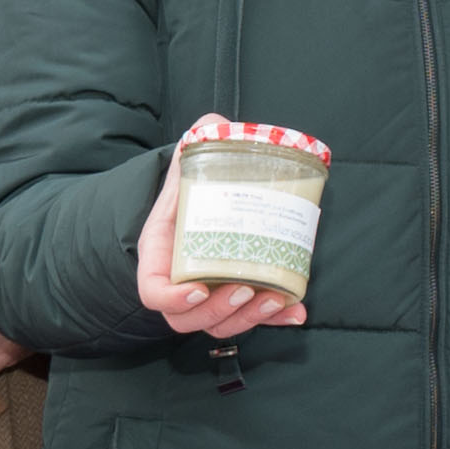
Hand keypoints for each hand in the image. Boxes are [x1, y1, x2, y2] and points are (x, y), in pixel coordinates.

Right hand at [131, 153, 309, 342]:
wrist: (210, 191)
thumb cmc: (195, 180)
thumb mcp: (192, 158)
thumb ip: (200, 140)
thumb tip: (214, 125)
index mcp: (161, 250)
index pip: (153, 290)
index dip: (171, 299)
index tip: (197, 289)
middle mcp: (180, 278)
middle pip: (188, 317)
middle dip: (218, 311)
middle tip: (245, 288)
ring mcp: (208, 292)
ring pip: (220, 323)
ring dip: (248, 319)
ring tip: (274, 298)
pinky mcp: (237, 294)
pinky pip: (252, 318)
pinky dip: (275, 320)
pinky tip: (297, 311)